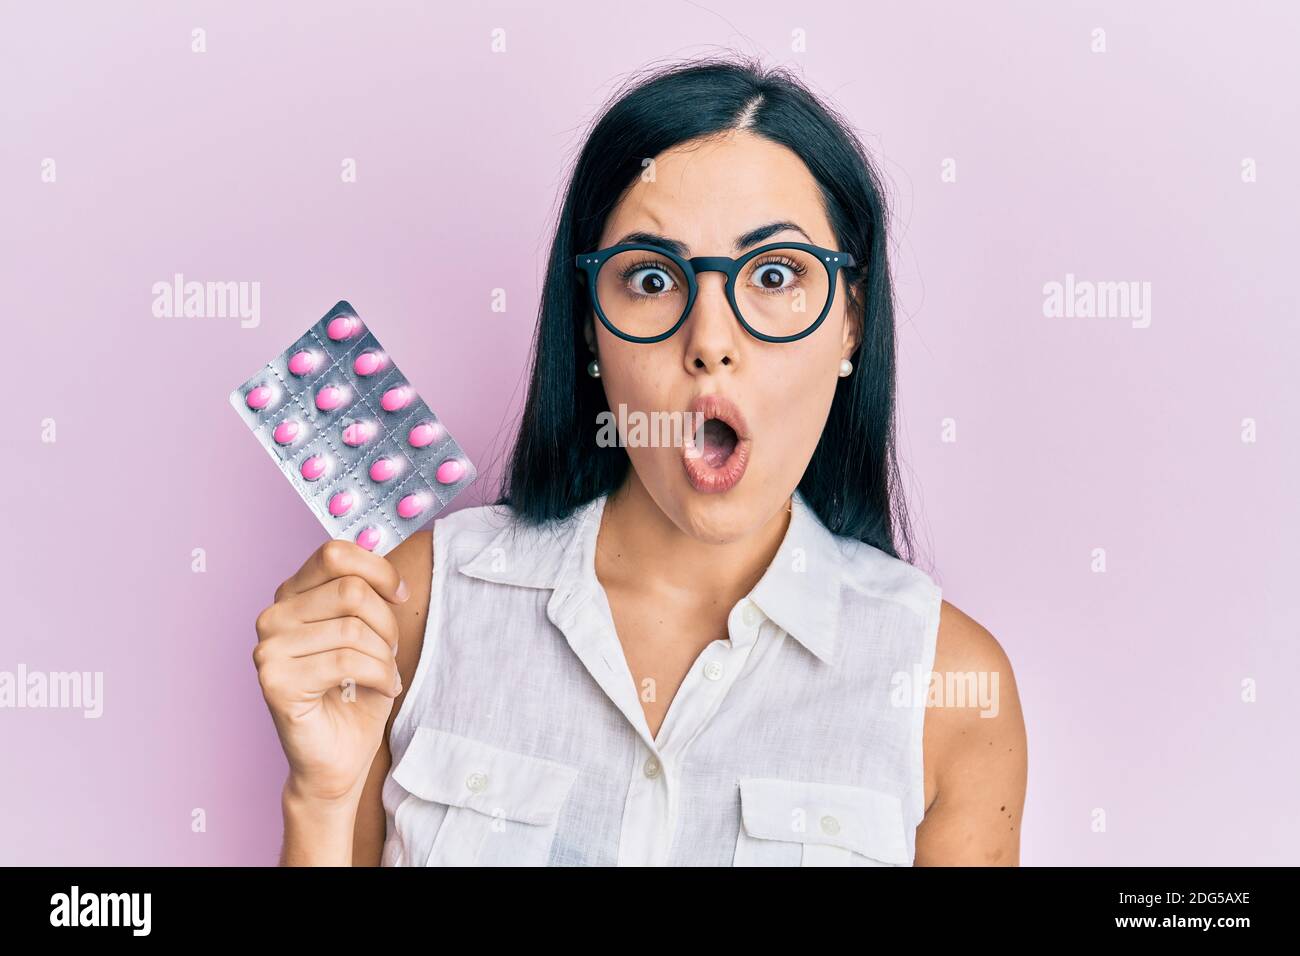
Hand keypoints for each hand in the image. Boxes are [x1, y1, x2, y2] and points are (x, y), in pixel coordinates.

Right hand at [254, 538, 409, 805]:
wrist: (338, 759)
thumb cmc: (357, 694)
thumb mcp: (369, 632)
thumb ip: (367, 594)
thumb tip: (385, 564)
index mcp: (293, 595)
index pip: (336, 553)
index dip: (378, 570)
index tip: (400, 596)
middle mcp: (273, 616)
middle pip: (350, 590)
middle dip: (386, 622)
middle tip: (389, 650)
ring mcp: (268, 649)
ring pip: (352, 627)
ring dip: (384, 655)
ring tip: (384, 674)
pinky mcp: (274, 681)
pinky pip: (346, 660)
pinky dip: (380, 675)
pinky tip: (382, 689)